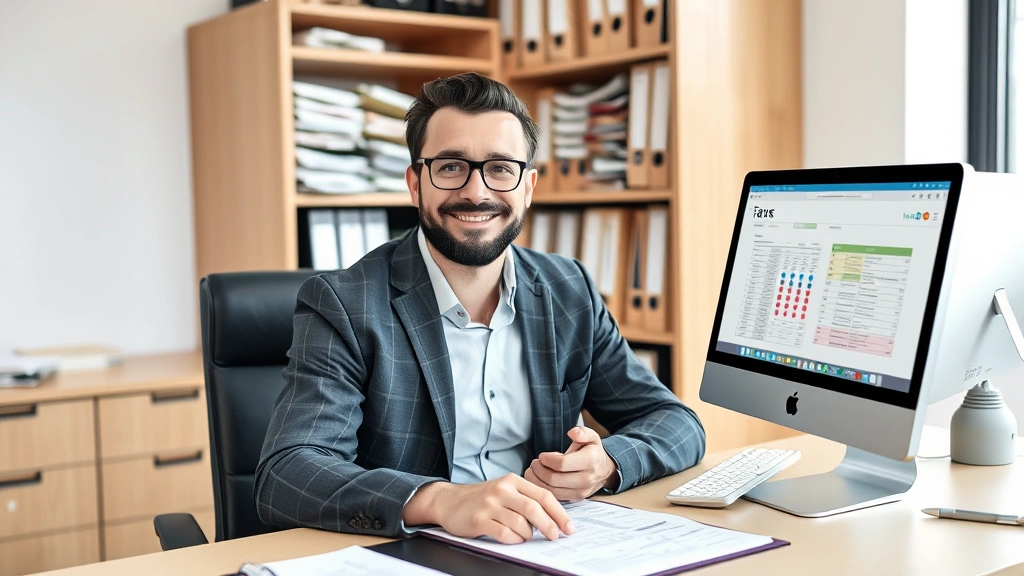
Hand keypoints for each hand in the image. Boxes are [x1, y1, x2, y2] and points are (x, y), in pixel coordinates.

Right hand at [402, 474, 574, 543]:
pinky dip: (514, 540)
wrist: (449, 501)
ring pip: (521, 524)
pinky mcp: (479, 520)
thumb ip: (526, 499)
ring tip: (525, 536)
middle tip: (555, 537)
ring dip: (528, 535)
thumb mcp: (505, 491)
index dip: (560, 513)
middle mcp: (502, 489)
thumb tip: (555, 520)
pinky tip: (512, 538)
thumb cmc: (483, 499)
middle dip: (549, 526)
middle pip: (534, 509)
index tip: (569, 528)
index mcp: (513, 480)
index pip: (544, 495)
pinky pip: (505, 534)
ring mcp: (490, 504)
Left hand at [525, 426, 618, 500]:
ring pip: (552, 490)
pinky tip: (539, 480)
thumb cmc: (593, 452)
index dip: (547, 459)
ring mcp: (581, 491)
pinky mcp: (576, 498)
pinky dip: (543, 489)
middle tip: (534, 463)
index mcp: (590, 460)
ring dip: (537, 481)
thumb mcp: (592, 437)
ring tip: (533, 471)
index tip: (541, 456)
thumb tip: (572, 432)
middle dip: (538, 470)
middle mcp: (587, 478)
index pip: (561, 464)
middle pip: (554, 479)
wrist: (604, 471)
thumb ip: (582, 432)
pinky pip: (555, 497)